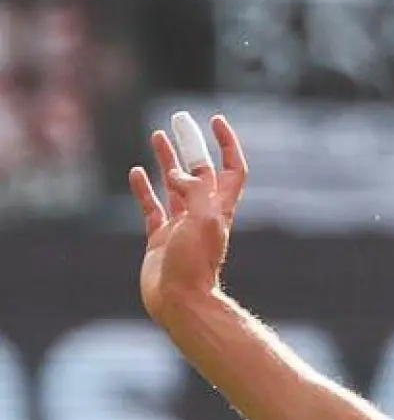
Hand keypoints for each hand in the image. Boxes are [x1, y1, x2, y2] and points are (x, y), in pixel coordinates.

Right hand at [130, 113, 248, 325]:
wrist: (179, 300)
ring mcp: (180, 224)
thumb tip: (177, 173)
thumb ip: (194, 190)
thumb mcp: (204, 220)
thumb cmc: (196, 263)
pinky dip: (144, 189)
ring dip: (167, 161)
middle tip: (178, 120)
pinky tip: (136, 172)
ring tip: (156, 135)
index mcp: (220, 207)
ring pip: (173, 184)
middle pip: (199, 170)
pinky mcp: (159, 237)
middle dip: (191, 145)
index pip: (231, 167)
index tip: (215, 121)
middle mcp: (203, 212)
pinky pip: (152, 207)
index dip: (226, 143)